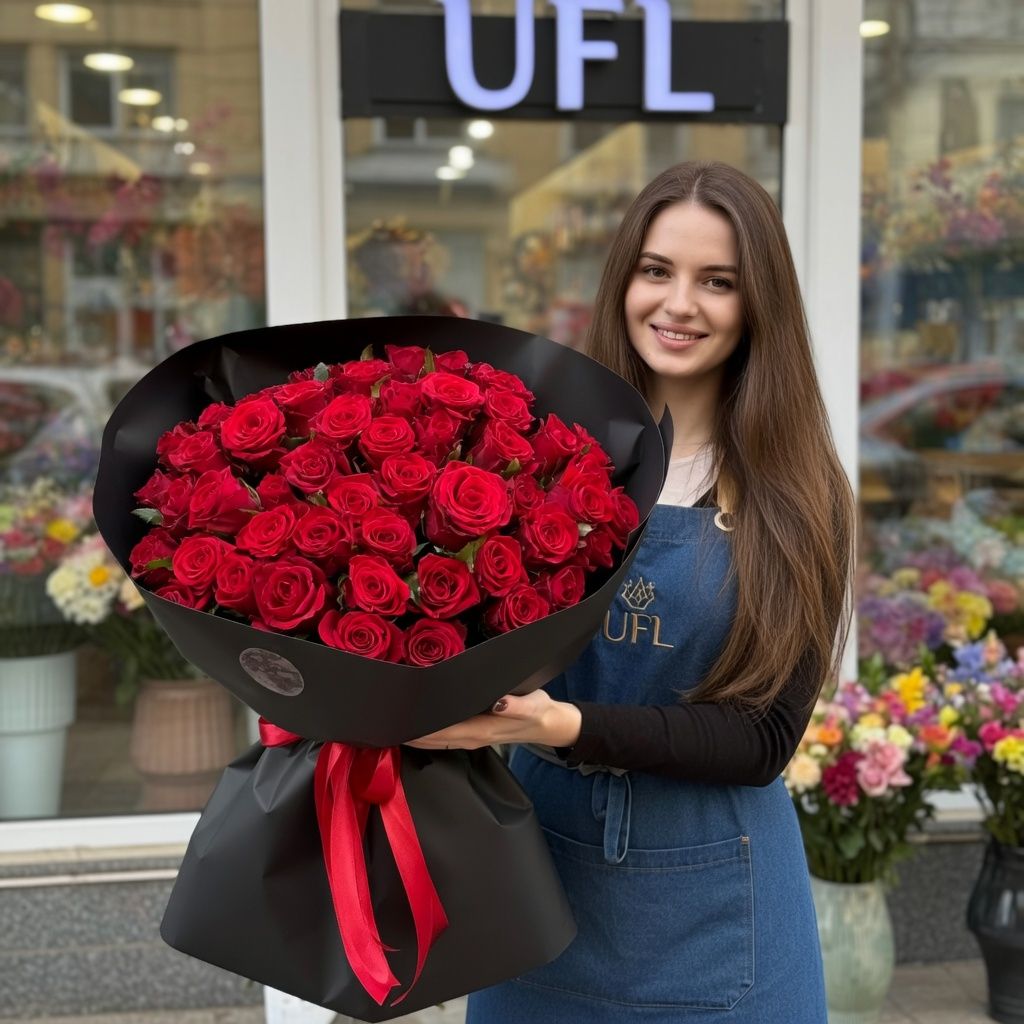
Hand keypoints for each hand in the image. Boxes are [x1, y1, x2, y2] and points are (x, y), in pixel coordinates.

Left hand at [405, 690, 581, 750]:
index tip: (401, 722)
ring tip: (391, 727)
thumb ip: (516, 705)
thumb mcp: (533, 705)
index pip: (444, 731)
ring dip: (414, 737)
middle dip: (410, 734)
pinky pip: (444, 738)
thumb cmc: (540, 711)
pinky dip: (426, 736)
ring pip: (436, 741)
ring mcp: (472, 737)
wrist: (549, 725)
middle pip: (434, 740)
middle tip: (384, 723)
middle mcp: (472, 737)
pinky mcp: (473, 734)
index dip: (422, 729)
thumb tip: (499, 703)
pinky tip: (414, 729)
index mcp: (483, 729)